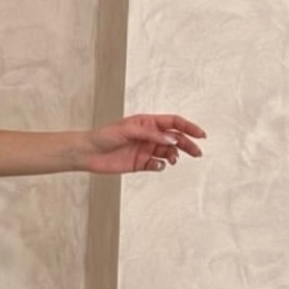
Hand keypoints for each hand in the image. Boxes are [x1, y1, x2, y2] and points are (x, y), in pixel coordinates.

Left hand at [83, 113, 206, 174]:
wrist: (87, 153)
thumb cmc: (104, 136)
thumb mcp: (128, 130)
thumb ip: (151, 134)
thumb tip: (172, 138)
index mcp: (147, 122)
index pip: (173, 122)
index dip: (189, 127)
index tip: (201, 134)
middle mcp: (149, 136)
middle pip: (175, 138)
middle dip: (187, 144)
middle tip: (197, 152)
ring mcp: (145, 149)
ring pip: (168, 152)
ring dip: (174, 155)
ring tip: (173, 159)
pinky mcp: (140, 164)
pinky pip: (157, 165)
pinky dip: (160, 166)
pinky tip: (156, 165)